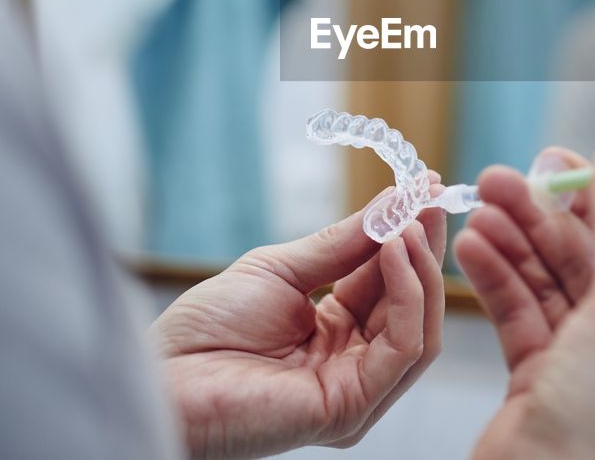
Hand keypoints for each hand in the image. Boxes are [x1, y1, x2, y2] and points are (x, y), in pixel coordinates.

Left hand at [151, 176, 445, 458]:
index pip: (391, 284)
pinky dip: (410, 295)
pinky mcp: (353, 406)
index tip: (425, 188)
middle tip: (430, 197)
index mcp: (336, 335)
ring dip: (421, 267)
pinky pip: (404, 348)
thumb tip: (397, 203)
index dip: (408, 236)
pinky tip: (394, 249)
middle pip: (415, 306)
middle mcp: (354, 366)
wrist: (164, 377)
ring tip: (410, 219)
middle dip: (423, 246)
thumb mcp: (283, 270)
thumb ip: (344, 244)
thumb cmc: (207, 330)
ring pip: (422, 327)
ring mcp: (358, 390)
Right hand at [455, 133, 594, 459]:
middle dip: (538, 216)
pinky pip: (519, 312)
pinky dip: (496, 280)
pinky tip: (472, 252)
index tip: (549, 160)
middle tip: (494, 179)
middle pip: (585, 255)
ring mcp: (590, 361)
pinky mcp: (542, 378)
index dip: (591, 194)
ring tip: (476, 211)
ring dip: (511, 243)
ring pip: (547, 280)